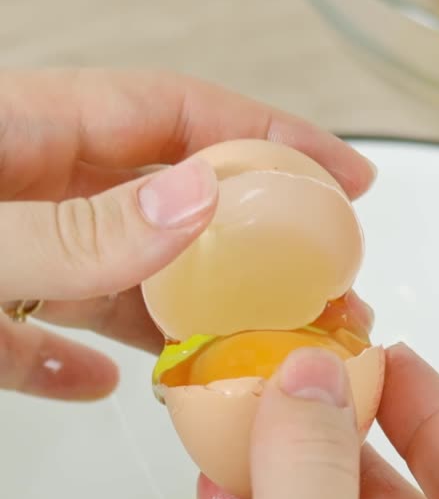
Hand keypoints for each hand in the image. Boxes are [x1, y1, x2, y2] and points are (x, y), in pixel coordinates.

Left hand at [0, 68, 374, 399]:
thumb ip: (79, 228)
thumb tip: (201, 200)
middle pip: (160, 204)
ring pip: (106, 277)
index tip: (346, 180)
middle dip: (243, 247)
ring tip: (248, 356)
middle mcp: (21, 183)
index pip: (177, 113)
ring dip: (174, 317)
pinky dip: (71, 361)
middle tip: (319, 298)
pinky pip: (30, 336)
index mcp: (28, 128)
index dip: (270, 138)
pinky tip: (109, 385)